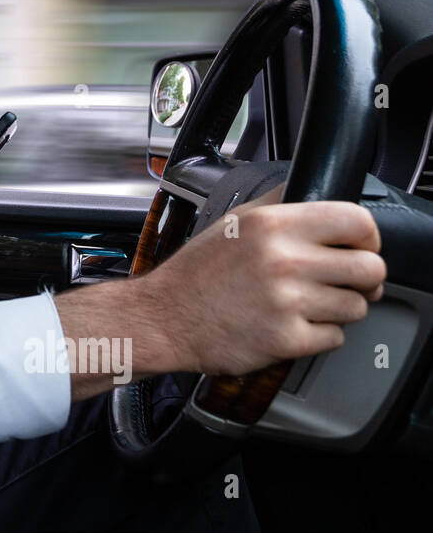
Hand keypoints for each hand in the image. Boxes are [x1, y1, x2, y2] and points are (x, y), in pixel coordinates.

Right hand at [141, 182, 385, 376]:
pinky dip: (318, 336)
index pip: (357, 221)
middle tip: (343, 282)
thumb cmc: (196, 273)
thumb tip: (316, 192)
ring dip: (339, 309)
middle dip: (362, 278)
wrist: (163, 318)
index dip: (367, 237)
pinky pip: (335, 338)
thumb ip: (279, 204)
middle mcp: (283, 260)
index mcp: (272, 225)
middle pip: (370, 268)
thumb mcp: (233, 221)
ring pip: (357, 306)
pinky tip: (291, 324)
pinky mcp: (286, 340)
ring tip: (306, 304)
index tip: (359, 247)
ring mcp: (287, 303)